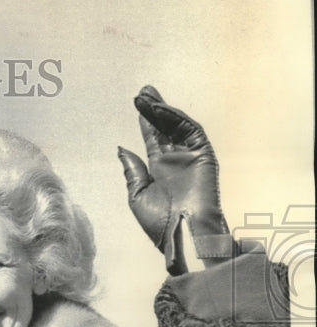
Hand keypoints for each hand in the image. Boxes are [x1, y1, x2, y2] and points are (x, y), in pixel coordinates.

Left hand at [117, 85, 232, 274]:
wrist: (181, 235)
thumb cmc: (160, 223)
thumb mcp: (137, 195)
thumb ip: (132, 170)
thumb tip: (122, 149)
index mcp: (159, 170)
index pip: (153, 138)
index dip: (146, 120)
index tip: (138, 102)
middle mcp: (175, 160)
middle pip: (165, 128)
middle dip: (154, 109)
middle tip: (143, 91)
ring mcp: (190, 157)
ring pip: (177, 126)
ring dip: (163, 110)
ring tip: (148, 96)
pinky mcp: (204, 156)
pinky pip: (191, 132)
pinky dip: (176, 119)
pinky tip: (161, 110)